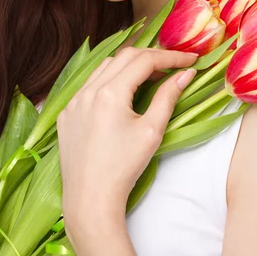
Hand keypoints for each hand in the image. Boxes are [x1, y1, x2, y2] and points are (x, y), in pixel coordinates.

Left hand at [57, 46, 197, 227]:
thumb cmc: (124, 168)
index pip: (144, 60)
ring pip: (104, 67)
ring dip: (128, 66)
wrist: (90, 199)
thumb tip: (185, 74)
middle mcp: (88, 91)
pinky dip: (109, 81)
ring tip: (150, 78)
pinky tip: (121, 95)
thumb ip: (168, 97)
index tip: (189, 59)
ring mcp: (73, 101)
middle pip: (124, 57)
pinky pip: (89, 85)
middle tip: (172, 66)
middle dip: (151, 57)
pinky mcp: (67, 113)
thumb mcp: (151, 131)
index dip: (170, 56)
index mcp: (110, 93)